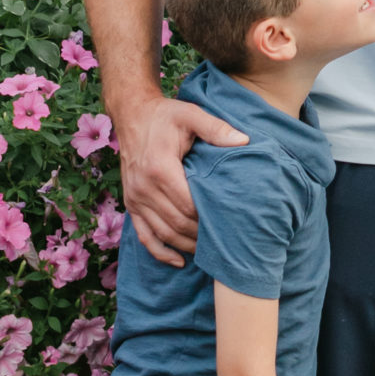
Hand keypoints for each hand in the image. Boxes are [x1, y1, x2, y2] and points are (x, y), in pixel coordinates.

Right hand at [116, 93, 246, 263]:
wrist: (132, 114)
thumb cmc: (165, 115)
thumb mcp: (191, 114)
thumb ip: (216, 128)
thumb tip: (244, 140)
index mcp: (159, 169)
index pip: (187, 205)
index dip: (208, 217)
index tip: (230, 220)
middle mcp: (143, 188)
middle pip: (176, 224)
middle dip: (201, 235)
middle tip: (226, 239)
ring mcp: (135, 198)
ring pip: (162, 234)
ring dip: (186, 246)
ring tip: (210, 251)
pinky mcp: (131, 204)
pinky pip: (144, 235)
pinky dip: (160, 252)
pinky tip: (179, 261)